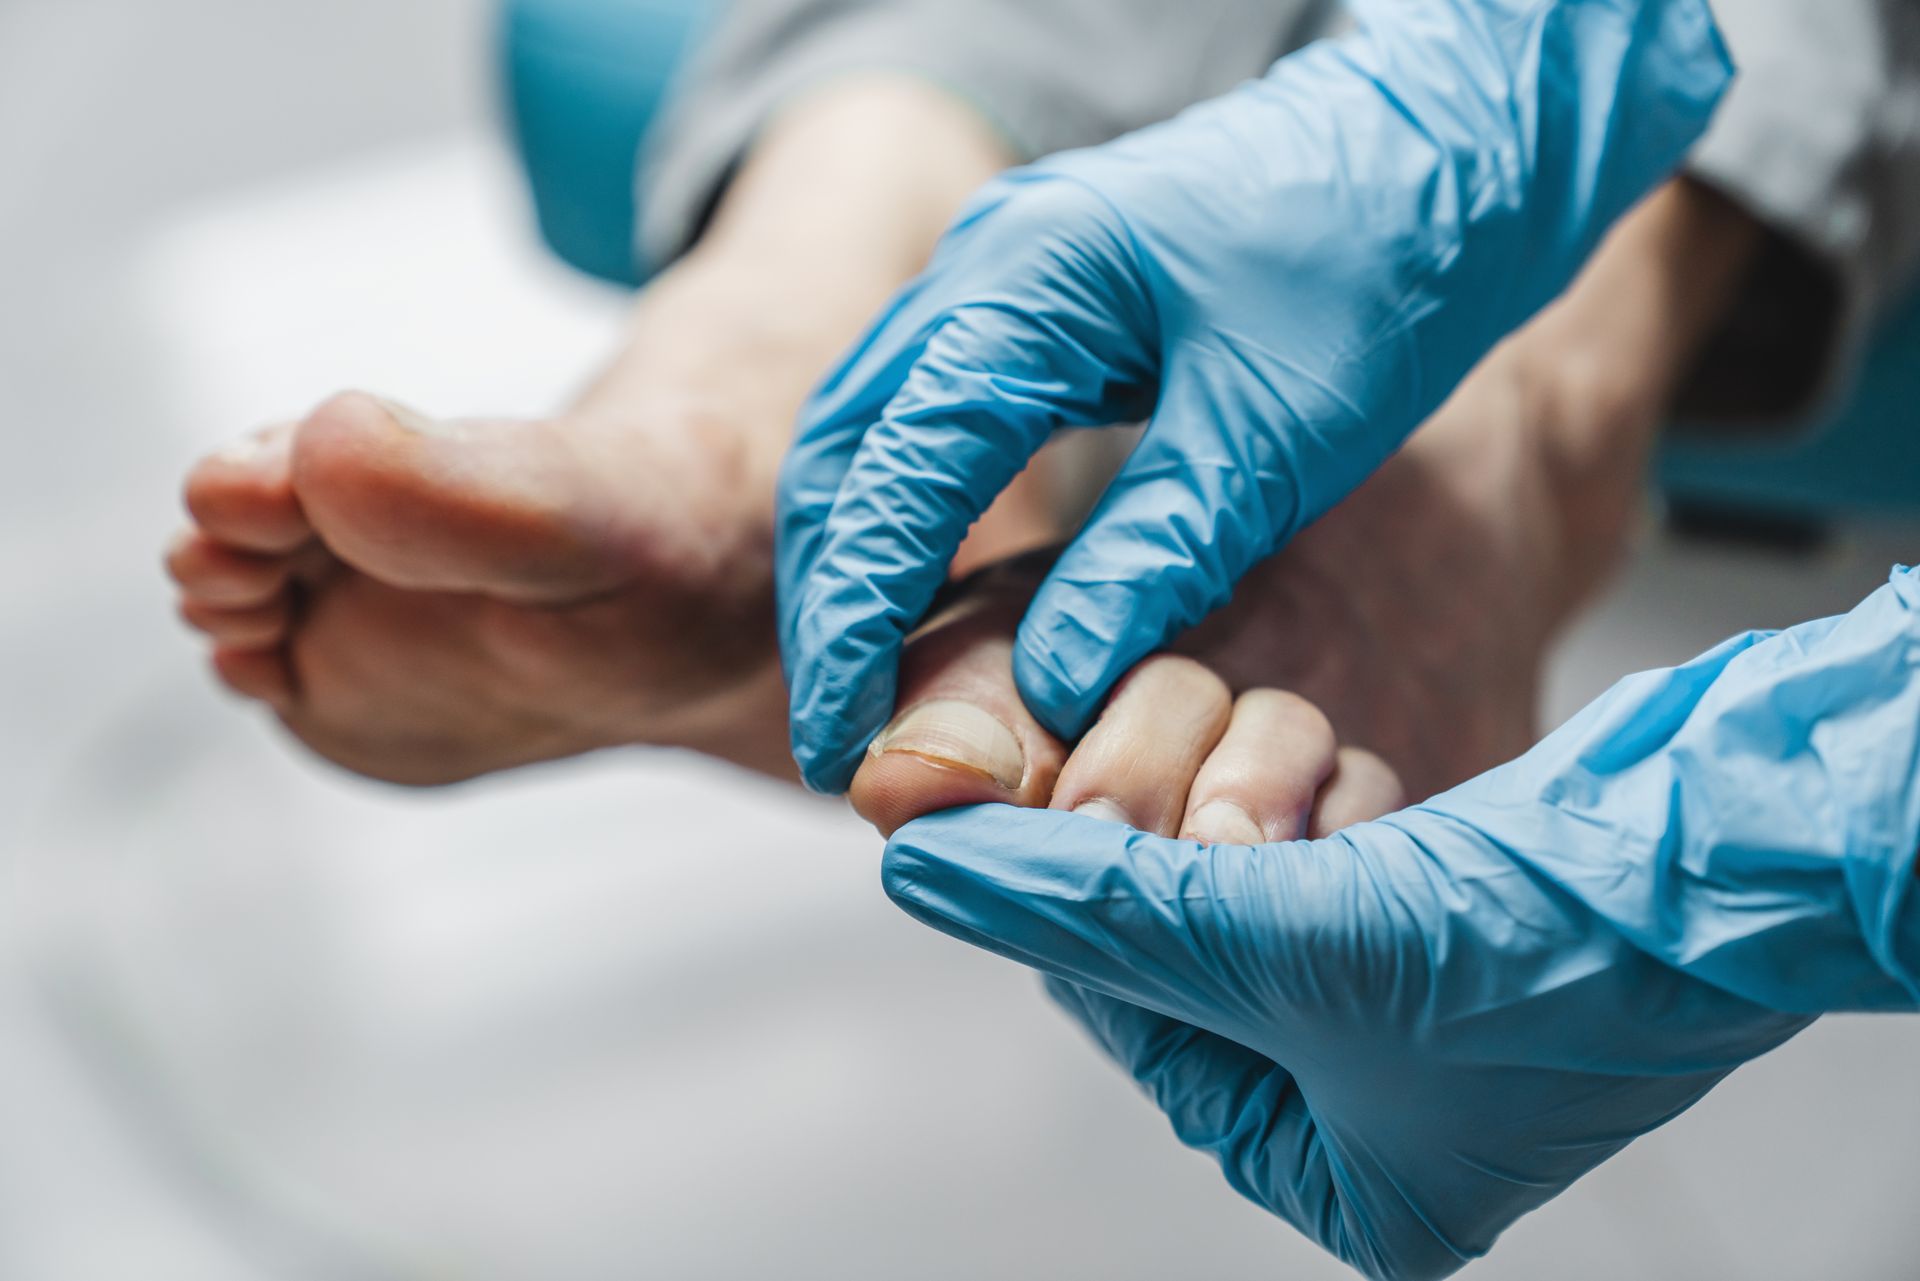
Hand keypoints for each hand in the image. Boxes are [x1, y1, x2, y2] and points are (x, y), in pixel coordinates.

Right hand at [775, 0, 1730, 790]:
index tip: (841, 738)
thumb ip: (1153, 556)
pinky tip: (934, 597)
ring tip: (869, 686)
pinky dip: (913, 514)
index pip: (894, 471)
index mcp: (1029, 281)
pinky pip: (933, 415)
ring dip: (860, 559)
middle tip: (838, 734)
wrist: (1452, 144)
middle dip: (830, 599)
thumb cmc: (1384, 261)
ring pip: (874, 431)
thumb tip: (1051, 687)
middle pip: (847, 449)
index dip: (854, 619)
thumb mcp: (1275, 432)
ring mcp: (1002, 271)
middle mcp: (986, 263)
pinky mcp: (1038, 301)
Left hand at [881, 569, 1919, 1279]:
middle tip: (1204, 800)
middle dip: (1196, 862)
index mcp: (1354, 1183)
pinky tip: (1365, 781)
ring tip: (1322, 799)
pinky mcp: (1457, 905)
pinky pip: (1332, 838)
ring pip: (1255, 880)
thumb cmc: (1561, 949)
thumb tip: (936, 869)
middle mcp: (1386, 1106)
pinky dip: (1331, 795)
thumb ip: (1094, 905)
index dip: (1092, 926)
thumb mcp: (1286, 944)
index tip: (1044, 830)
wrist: (1737, 846)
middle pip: (1194, 958)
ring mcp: (1423, 1003)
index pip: (1142, 1036)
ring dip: (1268, 811)